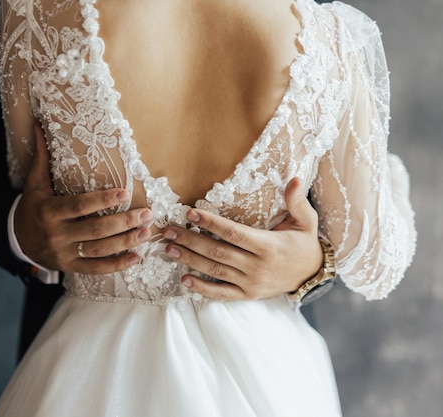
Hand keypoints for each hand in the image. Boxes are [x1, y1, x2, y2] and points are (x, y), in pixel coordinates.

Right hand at [14, 123, 152, 273]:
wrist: (17, 240)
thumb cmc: (32, 207)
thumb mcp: (34, 183)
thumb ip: (41, 156)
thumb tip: (39, 124)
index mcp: (49, 211)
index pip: (79, 206)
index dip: (102, 201)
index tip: (124, 193)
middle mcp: (56, 235)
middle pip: (94, 230)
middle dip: (123, 223)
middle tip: (146, 214)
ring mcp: (64, 254)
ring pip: (98, 250)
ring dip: (125, 242)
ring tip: (145, 232)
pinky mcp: (70, 267)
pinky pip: (95, 269)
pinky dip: (116, 266)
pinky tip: (135, 258)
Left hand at [162, 177, 322, 300]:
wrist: (311, 274)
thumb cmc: (303, 243)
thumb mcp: (306, 220)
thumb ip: (297, 201)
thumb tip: (294, 179)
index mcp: (268, 246)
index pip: (233, 233)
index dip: (211, 223)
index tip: (190, 213)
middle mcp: (257, 266)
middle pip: (218, 251)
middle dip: (191, 240)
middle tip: (168, 231)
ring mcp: (251, 283)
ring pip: (215, 271)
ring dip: (190, 260)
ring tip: (169, 249)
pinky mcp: (247, 294)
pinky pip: (221, 293)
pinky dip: (202, 288)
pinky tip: (184, 280)